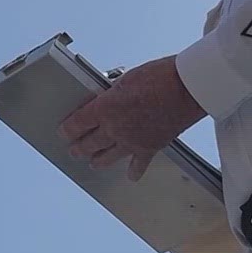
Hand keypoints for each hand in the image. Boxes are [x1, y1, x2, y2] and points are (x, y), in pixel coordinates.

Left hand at [58, 55, 205, 180]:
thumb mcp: (127, 78)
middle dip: (78, 147)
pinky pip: (139, 164)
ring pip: (108, 156)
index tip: (63, 132)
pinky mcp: (150, 148)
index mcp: (105, 108)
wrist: (187, 88)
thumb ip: (112, 93)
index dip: (67, 130)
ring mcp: (132, 141)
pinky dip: (134, 171)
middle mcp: (115, 128)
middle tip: (73, 150)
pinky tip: (130, 176)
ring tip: (92, 162)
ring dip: (97, 160)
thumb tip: (108, 99)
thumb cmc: (160, 76)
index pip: (77, 123)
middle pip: (89, 143)